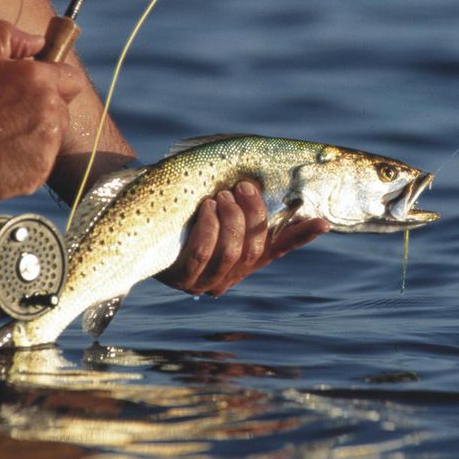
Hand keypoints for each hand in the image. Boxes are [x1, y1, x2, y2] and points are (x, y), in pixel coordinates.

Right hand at [0, 20, 85, 200]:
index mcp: (42, 82)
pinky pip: (41, 165)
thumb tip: (38, 40)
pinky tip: (1, 156)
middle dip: (44, 111)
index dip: (57, 82)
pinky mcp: (39, 173)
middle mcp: (52, 113)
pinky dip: (26, 163)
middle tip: (10, 114)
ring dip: (36, 138)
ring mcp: (48, 146)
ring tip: (2, 137)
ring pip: (53, 140)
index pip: (73, 79)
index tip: (37, 88)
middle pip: (63, 112)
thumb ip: (10, 37)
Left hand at [157, 180, 329, 295]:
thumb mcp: (214, 201)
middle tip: (242, 186)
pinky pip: (201, 254)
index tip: (322, 221)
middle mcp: (231, 274)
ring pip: (231, 252)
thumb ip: (238, 197)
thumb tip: (260, 177)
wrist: (135, 222)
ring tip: (220, 196)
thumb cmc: (181, 208)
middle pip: (254, 246)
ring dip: (229, 220)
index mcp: (246, 257)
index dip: (302, 236)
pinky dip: (208, 228)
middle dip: (252, 214)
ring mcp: (207, 281)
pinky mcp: (182, 280)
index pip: (280, 247)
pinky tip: (205, 209)